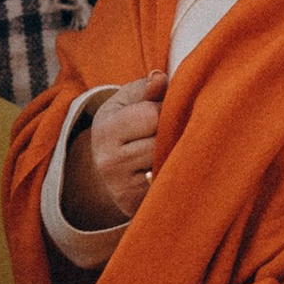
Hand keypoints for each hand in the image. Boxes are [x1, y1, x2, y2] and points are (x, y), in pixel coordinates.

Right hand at [62, 73, 168, 233]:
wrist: (103, 170)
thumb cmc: (122, 126)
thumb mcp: (125, 102)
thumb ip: (145, 89)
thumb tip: (160, 78)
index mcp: (106, 131)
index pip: (152, 115)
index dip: (168, 109)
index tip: (169, 109)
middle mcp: (110, 162)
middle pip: (163, 141)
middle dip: (176, 131)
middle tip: (179, 127)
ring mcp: (123, 188)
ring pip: (168, 163)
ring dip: (180, 153)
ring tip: (177, 145)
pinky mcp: (136, 205)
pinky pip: (168, 184)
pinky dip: (176, 174)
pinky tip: (175, 167)